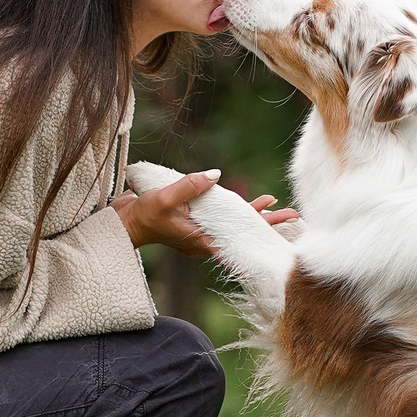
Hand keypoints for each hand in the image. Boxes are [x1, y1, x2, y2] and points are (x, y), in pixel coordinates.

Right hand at [113, 170, 299, 255]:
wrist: (123, 223)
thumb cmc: (143, 216)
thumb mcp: (166, 198)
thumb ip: (190, 186)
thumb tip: (216, 175)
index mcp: (202, 241)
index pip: (239, 239)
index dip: (259, 232)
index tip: (280, 227)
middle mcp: (205, 239)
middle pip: (242, 232)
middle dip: (265, 223)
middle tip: (292, 214)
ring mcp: (200, 232)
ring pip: (233, 224)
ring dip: (251, 214)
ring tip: (273, 203)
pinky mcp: (194, 222)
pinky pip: (220, 216)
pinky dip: (233, 208)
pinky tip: (241, 198)